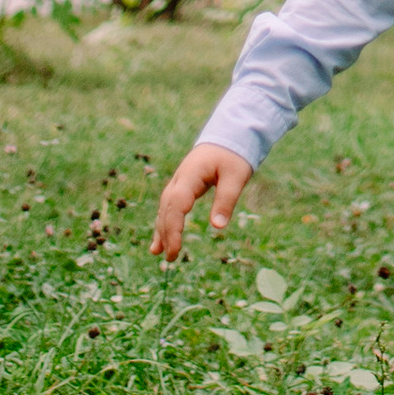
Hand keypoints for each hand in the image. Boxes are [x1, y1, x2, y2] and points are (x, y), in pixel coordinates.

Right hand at [152, 144, 251, 260]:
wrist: (228, 136)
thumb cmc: (233, 156)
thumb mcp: (236, 177)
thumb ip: (226, 200)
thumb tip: (218, 227)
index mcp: (190, 174)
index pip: (176, 204)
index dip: (173, 228)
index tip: (175, 249)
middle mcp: (179, 179)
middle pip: (167, 208)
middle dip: (167, 233)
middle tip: (170, 258)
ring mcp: (178, 182)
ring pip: (165, 208)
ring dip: (161, 230)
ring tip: (157, 252)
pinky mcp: (181, 187)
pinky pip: (169, 207)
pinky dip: (164, 223)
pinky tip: (160, 241)